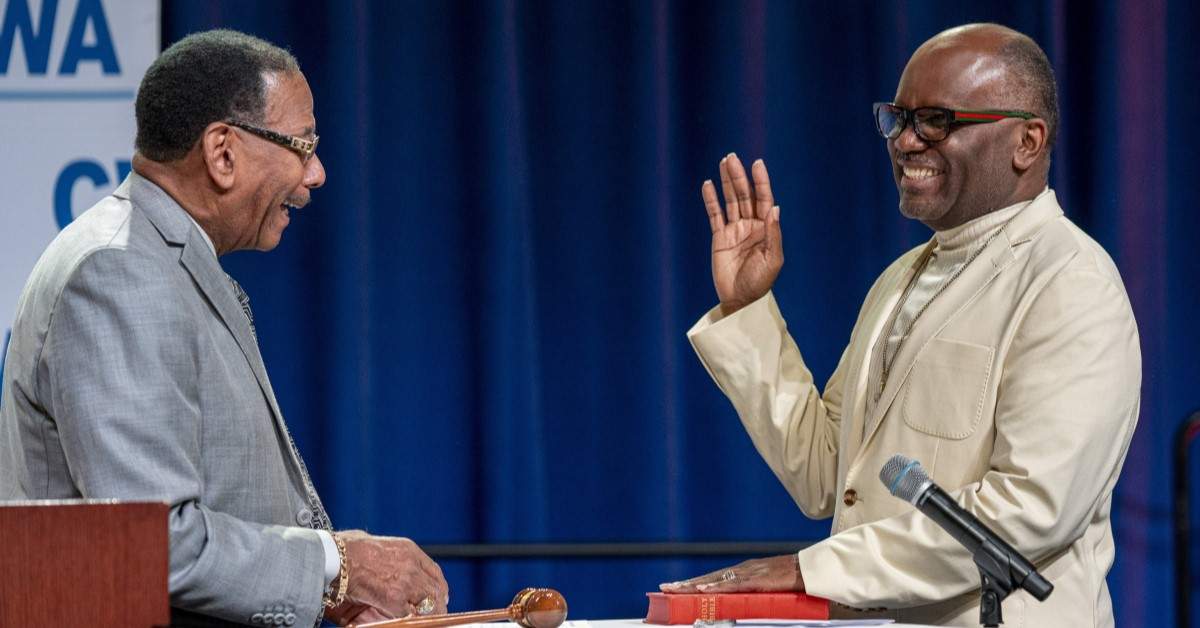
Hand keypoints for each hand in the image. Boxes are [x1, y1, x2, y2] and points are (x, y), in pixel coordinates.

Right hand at [323, 530, 448, 625]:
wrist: (334, 556)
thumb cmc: (346, 549)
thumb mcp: (375, 543)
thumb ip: (388, 554)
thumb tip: (383, 559)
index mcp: (408, 550)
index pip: (434, 571)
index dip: (439, 586)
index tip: (440, 595)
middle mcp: (411, 565)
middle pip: (436, 589)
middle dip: (437, 604)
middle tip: (437, 614)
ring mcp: (405, 582)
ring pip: (428, 604)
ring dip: (428, 615)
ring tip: (428, 622)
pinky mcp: (394, 599)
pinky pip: (411, 615)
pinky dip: (411, 621)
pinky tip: (409, 623)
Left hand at [658, 554, 803, 592]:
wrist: (810, 571)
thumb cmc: (791, 581)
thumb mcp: (767, 590)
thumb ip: (752, 596)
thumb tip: (739, 608)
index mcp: (742, 573)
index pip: (712, 578)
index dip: (693, 583)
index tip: (675, 587)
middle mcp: (740, 570)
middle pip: (707, 578)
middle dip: (685, 584)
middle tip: (665, 588)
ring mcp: (747, 573)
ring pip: (714, 580)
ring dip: (693, 585)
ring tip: (676, 589)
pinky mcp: (756, 579)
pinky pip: (732, 584)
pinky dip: (716, 586)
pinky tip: (702, 589)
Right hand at [704, 154, 782, 315]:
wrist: (740, 300)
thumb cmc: (760, 282)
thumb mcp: (772, 260)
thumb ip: (773, 234)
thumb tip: (774, 208)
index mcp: (766, 228)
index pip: (764, 199)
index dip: (761, 181)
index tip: (757, 164)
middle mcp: (751, 225)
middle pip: (745, 195)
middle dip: (739, 176)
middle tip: (732, 158)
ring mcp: (735, 230)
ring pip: (730, 200)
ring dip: (727, 182)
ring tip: (724, 163)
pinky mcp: (719, 237)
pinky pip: (714, 214)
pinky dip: (711, 200)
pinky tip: (708, 185)